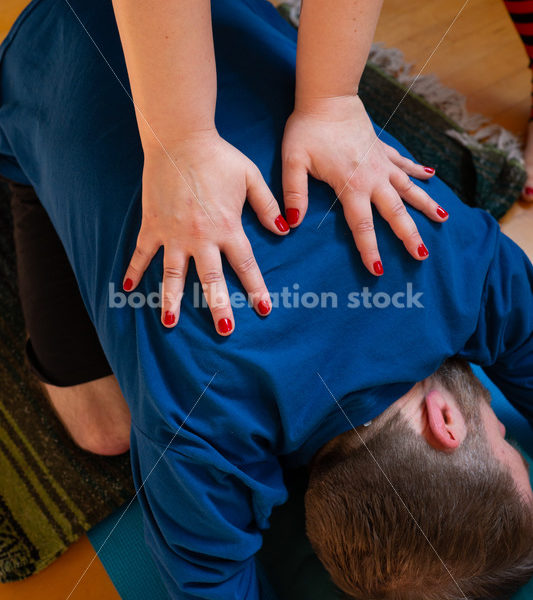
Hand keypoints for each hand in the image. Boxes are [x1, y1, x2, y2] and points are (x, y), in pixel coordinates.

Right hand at [122, 131, 288, 334]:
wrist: (180, 139)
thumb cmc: (218, 157)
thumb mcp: (251, 178)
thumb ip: (267, 206)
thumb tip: (285, 230)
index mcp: (227, 227)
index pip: (245, 265)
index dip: (256, 289)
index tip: (264, 309)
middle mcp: (201, 236)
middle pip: (211, 279)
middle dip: (219, 307)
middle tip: (225, 330)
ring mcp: (173, 233)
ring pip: (173, 274)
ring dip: (172, 299)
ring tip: (170, 322)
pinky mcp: (153, 225)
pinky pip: (142, 252)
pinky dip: (135, 270)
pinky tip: (129, 288)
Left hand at [281, 95, 447, 274]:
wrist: (327, 97)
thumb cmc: (307, 130)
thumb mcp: (294, 162)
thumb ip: (294, 193)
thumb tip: (292, 223)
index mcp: (351, 186)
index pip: (362, 225)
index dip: (370, 248)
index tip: (378, 269)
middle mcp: (372, 178)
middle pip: (395, 212)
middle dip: (409, 235)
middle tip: (423, 256)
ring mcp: (381, 163)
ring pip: (408, 189)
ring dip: (426, 205)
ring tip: (443, 220)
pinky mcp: (383, 149)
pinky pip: (404, 163)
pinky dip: (418, 171)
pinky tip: (432, 177)